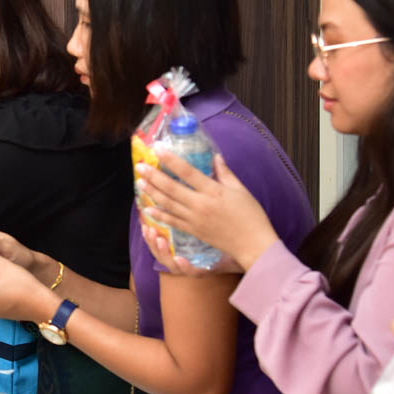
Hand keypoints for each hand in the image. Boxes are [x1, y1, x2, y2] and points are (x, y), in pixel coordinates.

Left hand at [136, 153, 277, 270]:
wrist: (253, 245)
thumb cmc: (251, 216)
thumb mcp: (241, 190)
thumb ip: (225, 173)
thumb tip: (215, 156)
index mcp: (213, 191)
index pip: (187, 172)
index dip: (170, 159)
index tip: (157, 148)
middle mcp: (200, 205)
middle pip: (171, 188)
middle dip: (153, 176)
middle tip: (140, 166)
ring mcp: (194, 219)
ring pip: (168, 204)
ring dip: (152, 193)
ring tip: (139, 182)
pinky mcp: (193, 231)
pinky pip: (172, 221)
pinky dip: (159, 214)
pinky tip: (147, 208)